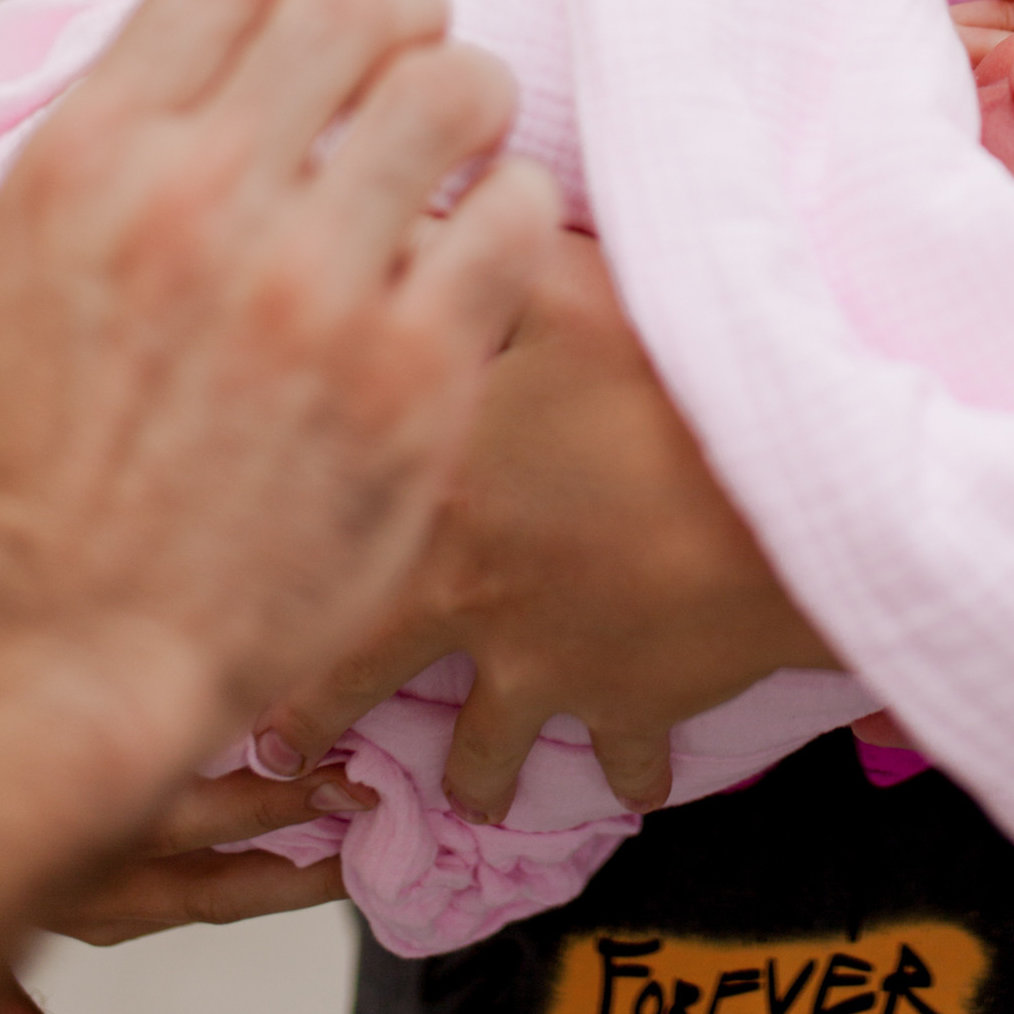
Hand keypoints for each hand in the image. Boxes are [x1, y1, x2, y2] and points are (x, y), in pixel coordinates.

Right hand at [0, 0, 558, 1013]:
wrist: (64, 661)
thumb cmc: (31, 472)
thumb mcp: (6, 269)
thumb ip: (110, 144)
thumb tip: (209, 46)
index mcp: (95, 158)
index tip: (328, 18)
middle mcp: (203, 200)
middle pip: (362, 1)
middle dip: (406, 17)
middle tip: (414, 69)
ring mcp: (314, 286)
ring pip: (458, 87)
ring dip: (471, 103)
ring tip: (461, 152)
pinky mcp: (412, 375)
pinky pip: (515, 215)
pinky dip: (510, 212)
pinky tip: (481, 251)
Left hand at [252, 229, 835, 824]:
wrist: (785, 492)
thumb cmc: (673, 379)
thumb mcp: (566, 288)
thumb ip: (468, 255)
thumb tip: (389, 218)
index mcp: (432, 487)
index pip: (312, 536)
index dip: (264, 570)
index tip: (228, 598)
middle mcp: (465, 590)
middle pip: (361, 671)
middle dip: (314, 717)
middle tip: (284, 749)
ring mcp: (548, 660)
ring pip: (482, 749)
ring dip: (472, 773)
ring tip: (461, 795)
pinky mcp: (633, 703)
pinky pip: (624, 761)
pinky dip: (628, 773)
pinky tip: (630, 782)